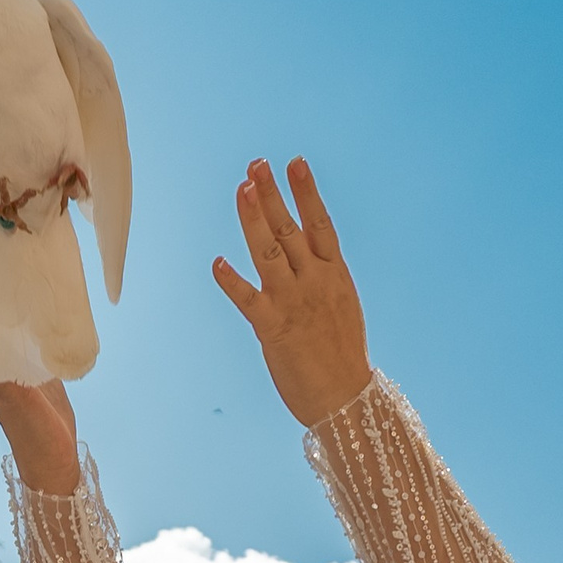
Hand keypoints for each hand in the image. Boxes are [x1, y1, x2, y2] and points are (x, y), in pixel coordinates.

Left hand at [211, 157, 371, 428]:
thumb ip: (322, 276)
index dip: (306, 192)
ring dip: (254, 220)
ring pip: (270, 253)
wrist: (345, 399)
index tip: (295, 162)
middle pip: (291, 229)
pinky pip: (249, 300)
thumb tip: (310, 252)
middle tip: (256, 164)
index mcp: (333, 274)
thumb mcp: (340, 304)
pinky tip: (216, 262)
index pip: (320, 223)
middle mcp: (315, 282)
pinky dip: (232, 281)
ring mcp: (294, 303)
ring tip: (242, 190)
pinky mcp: (273, 329)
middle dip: (272, 195)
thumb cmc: (341, 354)